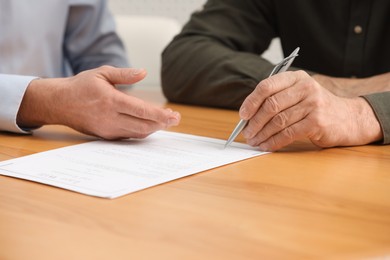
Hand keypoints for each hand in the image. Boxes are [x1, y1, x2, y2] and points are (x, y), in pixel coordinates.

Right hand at [17, 66, 180, 138]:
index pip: (142, 111)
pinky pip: (129, 137)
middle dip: (162, 123)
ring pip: (138, 133)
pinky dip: (141, 132)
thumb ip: (125, 74)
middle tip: (175, 119)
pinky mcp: (105, 136)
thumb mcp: (102, 73)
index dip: (161, 115)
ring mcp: (107, 129)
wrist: (59, 103)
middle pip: (144, 126)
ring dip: (154, 128)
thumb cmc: (81, 86)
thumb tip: (144, 72)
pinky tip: (150, 126)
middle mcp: (110, 118)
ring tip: (165, 121)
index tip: (174, 116)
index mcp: (111, 101)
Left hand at [239, 70, 382, 150]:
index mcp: (296, 78)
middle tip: (247, 133)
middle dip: (255, 122)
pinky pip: (288, 134)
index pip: (267, 86)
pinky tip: (267, 146)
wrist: (348, 118)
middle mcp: (305, 88)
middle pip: (271, 105)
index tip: (243, 115)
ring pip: (278, 121)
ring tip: (254, 141)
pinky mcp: (317, 122)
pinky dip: (274, 142)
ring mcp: (313, 104)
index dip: (251, 101)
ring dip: (262, 134)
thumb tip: (248, 116)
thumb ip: (277, 99)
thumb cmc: (316, 108)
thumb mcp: (299, 95)